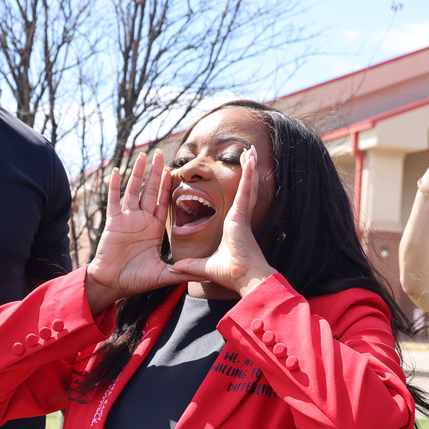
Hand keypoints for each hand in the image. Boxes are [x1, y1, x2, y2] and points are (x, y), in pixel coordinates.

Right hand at [85, 150, 197, 313]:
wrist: (112, 285)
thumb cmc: (135, 280)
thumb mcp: (163, 275)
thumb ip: (182, 273)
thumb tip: (203, 276)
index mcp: (154, 229)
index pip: (163, 203)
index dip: (167, 187)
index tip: (172, 171)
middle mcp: (141, 221)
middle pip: (150, 191)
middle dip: (156, 173)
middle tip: (161, 154)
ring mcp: (126, 220)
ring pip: (133, 191)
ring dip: (138, 174)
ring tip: (143, 156)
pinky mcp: (113, 223)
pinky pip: (113, 201)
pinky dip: (114, 186)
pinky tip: (116, 171)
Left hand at [169, 146, 276, 296]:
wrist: (244, 277)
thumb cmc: (231, 273)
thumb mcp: (205, 267)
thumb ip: (191, 266)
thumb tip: (176, 268)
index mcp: (233, 225)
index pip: (236, 201)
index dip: (240, 187)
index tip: (240, 175)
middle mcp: (239, 217)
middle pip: (245, 189)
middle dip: (247, 172)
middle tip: (249, 156)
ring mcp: (242, 214)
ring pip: (247, 185)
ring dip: (250, 167)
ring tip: (252, 150)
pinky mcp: (241, 215)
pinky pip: (246, 190)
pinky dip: (249, 174)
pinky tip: (251, 159)